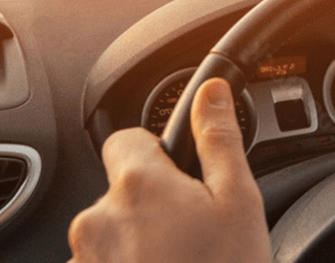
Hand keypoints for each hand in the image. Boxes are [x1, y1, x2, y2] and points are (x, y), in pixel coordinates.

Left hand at [68, 78, 270, 262]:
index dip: (157, 151)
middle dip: (153, 204)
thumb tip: (211, 91)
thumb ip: (218, 138)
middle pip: (120, 191)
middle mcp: (96, 222)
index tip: (181, 176)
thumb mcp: (238, 202)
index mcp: (136, 186)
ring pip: (113, 235)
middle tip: (195, 233)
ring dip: (140, 243)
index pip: (125, 138)